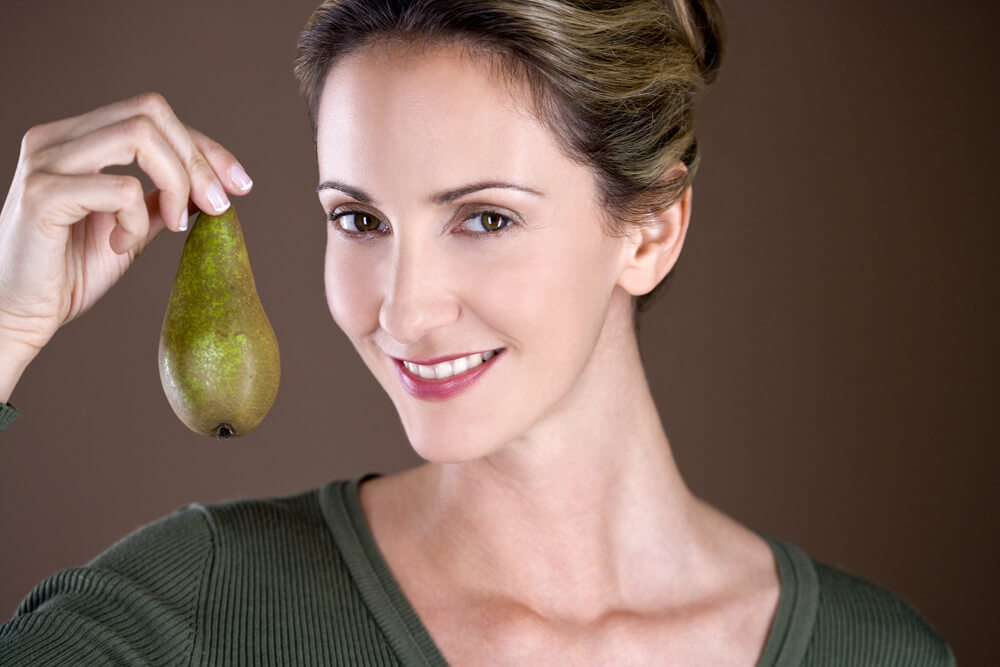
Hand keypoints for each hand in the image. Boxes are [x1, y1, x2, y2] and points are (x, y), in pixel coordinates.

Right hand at [0, 92, 252, 373]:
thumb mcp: (130, 229)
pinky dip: (136, 219)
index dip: (205, 146)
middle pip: (150, 112)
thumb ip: (161, 200)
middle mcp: (56, 138)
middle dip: (200, 159)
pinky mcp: (43, 194)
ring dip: (177, 182)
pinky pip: (120, 187)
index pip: (152, 114)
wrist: (16, 314)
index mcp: (75, 138)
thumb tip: (210, 185)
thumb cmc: (67, 273)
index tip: (240, 185)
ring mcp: (45, 161)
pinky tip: (120, 246)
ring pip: (140, 137)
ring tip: (174, 226)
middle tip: (218, 207)